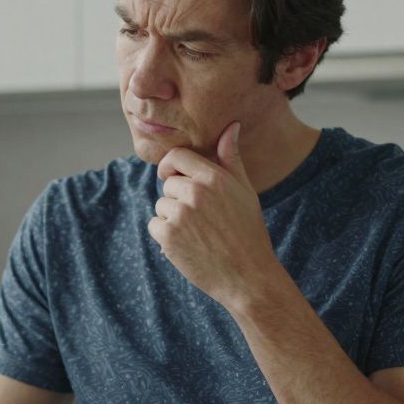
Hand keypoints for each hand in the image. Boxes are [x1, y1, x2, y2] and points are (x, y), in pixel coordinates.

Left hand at [147, 121, 281, 309]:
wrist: (248, 276)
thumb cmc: (248, 232)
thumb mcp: (245, 191)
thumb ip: (231, 159)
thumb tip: (231, 126)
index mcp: (214, 177)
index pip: (178, 156)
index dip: (172, 166)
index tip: (173, 176)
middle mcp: (195, 191)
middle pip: (168, 183)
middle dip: (178, 198)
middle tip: (201, 220)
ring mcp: (180, 213)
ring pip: (161, 206)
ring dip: (172, 219)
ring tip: (198, 235)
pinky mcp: (168, 235)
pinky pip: (155, 226)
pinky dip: (165, 237)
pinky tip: (188, 246)